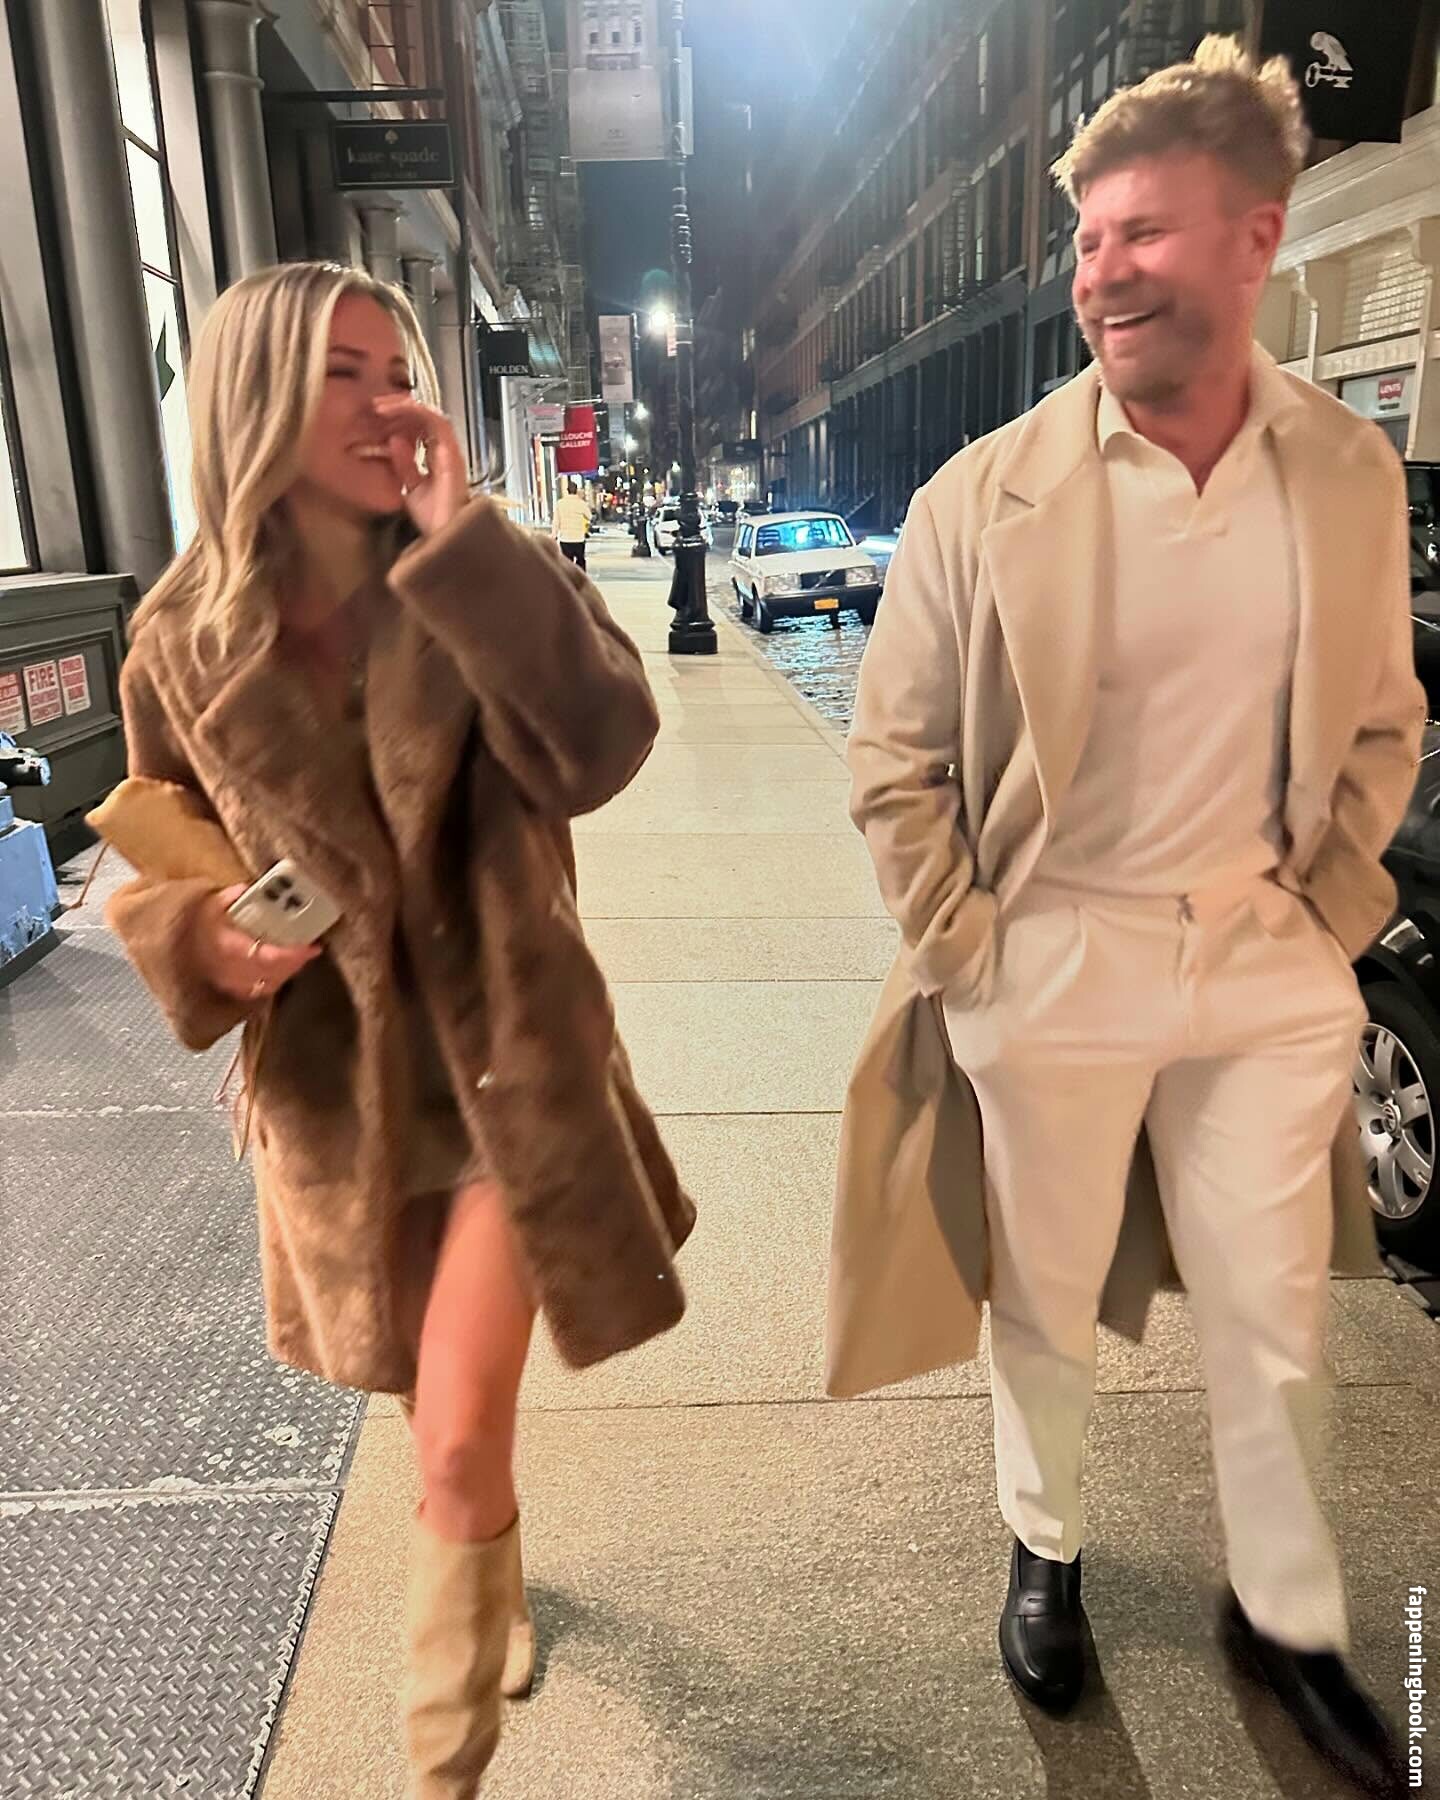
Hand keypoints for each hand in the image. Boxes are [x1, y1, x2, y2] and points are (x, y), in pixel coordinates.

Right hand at [195, 887, 321, 1003]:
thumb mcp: (209, 902)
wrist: (171, 941)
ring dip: (288, 971)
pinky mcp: (231, 990)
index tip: (311, 947)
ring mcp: (230, 984)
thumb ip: (231, 896)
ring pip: (269, 984)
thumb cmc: (193, 921)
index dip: (292, 955)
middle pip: (273, 973)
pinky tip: (284, 969)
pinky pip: (260, 990)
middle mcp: (231, 971)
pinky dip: (275, 980)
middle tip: (310, 949)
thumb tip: (246, 889)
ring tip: (301, 956)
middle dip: (295, 962)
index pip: (268, 957)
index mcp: (228, 948)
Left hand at [371, 395, 468, 536]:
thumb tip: (394, 441)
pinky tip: (395, 411)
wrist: (445, 537)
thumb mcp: (410, 488)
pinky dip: (415, 412)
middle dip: (400, 407)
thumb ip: (404, 464)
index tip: (377, 415)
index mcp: (439, 458)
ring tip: (381, 406)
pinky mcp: (450, 452)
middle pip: (426, 417)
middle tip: (376, 405)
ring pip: (430, 414)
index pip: (422, 428)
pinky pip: (435, 421)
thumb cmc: (434, 520)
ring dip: (405, 406)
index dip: (402, 417)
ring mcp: (451, 451)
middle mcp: (447, 451)